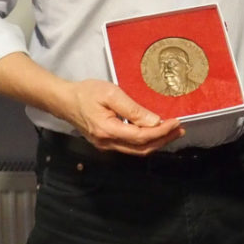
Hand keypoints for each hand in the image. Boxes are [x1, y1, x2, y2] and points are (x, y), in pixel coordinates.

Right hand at [62, 78, 183, 154]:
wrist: (64, 100)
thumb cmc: (85, 93)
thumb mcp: (111, 94)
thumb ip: (133, 109)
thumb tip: (154, 121)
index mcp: (108, 131)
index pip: (142, 136)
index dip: (162, 132)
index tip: (176, 122)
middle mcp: (108, 143)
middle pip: (142, 148)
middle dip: (163, 140)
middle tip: (179, 129)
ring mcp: (106, 145)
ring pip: (137, 150)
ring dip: (156, 142)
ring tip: (171, 131)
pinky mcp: (106, 143)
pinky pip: (130, 147)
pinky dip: (145, 141)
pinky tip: (154, 132)